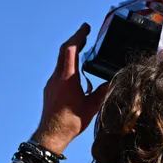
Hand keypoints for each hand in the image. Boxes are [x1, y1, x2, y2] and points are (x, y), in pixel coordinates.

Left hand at [33, 24, 108, 154]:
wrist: (51, 135)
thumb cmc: (70, 123)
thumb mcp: (91, 107)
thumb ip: (102, 92)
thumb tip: (112, 81)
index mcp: (67, 79)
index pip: (71, 50)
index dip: (79, 36)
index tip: (86, 27)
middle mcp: (56, 78)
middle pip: (64, 52)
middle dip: (76, 40)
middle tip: (86, 32)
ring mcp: (51, 83)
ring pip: (61, 61)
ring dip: (72, 53)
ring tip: (83, 48)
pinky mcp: (50, 89)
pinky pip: (59, 72)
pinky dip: (69, 65)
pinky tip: (78, 73)